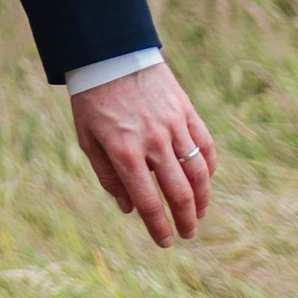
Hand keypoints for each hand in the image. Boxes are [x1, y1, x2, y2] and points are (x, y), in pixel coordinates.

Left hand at [70, 62, 216, 244]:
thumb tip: (128, 209)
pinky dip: (209, 167)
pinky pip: (205, 145)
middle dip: (186, 220)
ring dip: (203, 198)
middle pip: (180, 192)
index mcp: (124, 152)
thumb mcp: (88, 140)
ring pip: (199, 172)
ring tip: (200, 213)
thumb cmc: (93, 100)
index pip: (148, 202)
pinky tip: (205, 180)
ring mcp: (173, 125)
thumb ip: (108, 176)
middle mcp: (152, 141)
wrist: (110, 54)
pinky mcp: (186, 111)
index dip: (159, 227)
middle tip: (188, 234)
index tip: (166, 242)